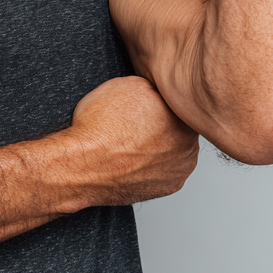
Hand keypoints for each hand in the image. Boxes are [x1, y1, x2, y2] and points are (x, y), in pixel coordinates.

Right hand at [66, 75, 198, 205]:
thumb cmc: (100, 129)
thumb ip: (154, 88)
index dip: (160, 101)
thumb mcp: (128, 84)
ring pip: (175, 149)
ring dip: (161, 146)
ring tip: (133, 143)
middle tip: (138, 123)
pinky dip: (154, 165)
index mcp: (182, 117)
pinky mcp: (168, 187)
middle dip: (164, 124)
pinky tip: (135, 159)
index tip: (146, 106)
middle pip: (180, 127)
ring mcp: (180, 169)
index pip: (179, 103)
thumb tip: (159, 91)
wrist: (83, 165)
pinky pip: (166, 170)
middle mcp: (188, 145)